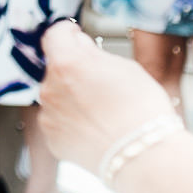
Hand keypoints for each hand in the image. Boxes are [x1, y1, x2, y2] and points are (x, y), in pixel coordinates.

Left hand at [37, 20, 177, 172]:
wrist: (144, 157)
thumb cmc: (142, 111)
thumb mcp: (125, 67)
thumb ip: (94, 52)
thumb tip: (79, 45)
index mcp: (66, 63)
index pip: (54, 35)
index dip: (68, 34)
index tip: (75, 37)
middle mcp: (50, 87)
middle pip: (56, 68)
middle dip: (74, 69)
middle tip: (101, 82)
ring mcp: (48, 115)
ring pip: (57, 95)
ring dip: (71, 96)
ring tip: (103, 110)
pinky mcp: (52, 139)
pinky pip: (58, 121)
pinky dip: (71, 121)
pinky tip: (96, 128)